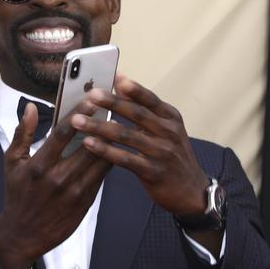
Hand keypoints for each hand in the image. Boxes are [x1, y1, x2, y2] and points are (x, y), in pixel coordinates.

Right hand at [0, 100, 111, 268]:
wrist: (24, 234)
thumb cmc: (17, 195)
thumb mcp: (11, 162)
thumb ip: (23, 133)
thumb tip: (31, 107)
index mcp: (39, 165)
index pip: (63, 133)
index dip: (79, 114)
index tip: (91, 98)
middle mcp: (58, 178)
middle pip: (87, 145)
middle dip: (101, 123)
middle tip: (113, 105)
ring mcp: (74, 191)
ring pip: (99, 160)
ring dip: (110, 140)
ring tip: (118, 122)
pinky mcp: (86, 201)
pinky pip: (102, 176)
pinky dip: (109, 160)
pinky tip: (115, 146)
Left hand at [71, 75, 209, 217]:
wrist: (192, 191)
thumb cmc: (172, 155)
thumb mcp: (166, 128)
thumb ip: (145, 108)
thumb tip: (121, 82)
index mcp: (170, 118)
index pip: (150, 99)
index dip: (132, 88)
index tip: (114, 77)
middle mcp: (168, 132)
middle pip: (136, 113)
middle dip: (111, 103)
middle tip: (90, 95)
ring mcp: (161, 152)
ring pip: (126, 136)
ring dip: (99, 127)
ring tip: (78, 120)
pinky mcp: (153, 172)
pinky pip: (125, 158)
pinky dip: (105, 150)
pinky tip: (89, 144)